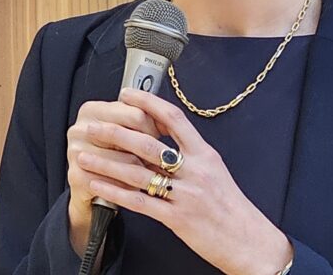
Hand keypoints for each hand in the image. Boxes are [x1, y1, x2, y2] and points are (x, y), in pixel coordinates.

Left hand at [77, 88, 293, 274]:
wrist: (249, 240)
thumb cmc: (231, 207)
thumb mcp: (216, 172)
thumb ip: (191, 155)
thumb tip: (163, 137)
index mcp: (205, 154)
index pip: (174, 118)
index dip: (148, 103)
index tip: (126, 93)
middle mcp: (195, 170)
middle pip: (148, 143)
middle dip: (115, 132)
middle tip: (92, 126)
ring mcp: (185, 194)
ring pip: (137, 173)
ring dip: (105, 163)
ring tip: (83, 155)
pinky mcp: (177, 218)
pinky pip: (139, 202)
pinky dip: (114, 193)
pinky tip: (97, 186)